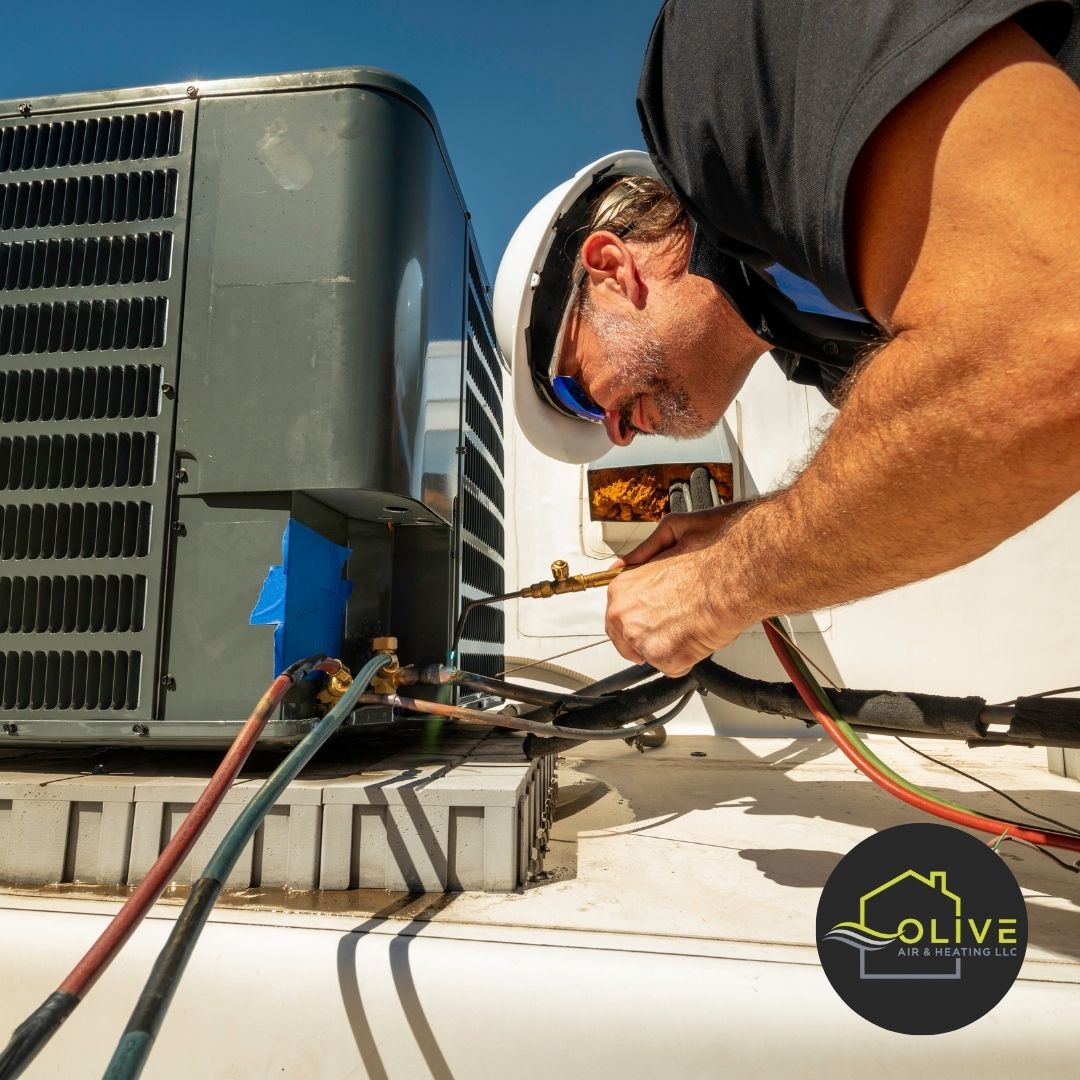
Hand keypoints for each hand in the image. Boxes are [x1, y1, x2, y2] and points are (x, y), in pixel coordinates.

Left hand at [604, 503, 753, 675]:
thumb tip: (626, 563)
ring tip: (692, 623)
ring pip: (649, 653)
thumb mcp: (671, 531)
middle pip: (627, 638)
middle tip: (677, 621)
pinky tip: (699, 635)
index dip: (640, 613)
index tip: (655, 613)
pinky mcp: (666, 658)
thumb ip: (643, 551)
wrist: (741, 571)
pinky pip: (671, 667)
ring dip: (669, 645)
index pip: (618, 612)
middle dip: (650, 633)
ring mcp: (643, 639)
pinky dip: (687, 658)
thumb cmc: (715, 550)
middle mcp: (625, 615)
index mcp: (622, 587)